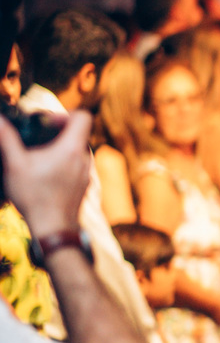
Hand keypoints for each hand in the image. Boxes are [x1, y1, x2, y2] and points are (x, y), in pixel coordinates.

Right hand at [0, 110, 88, 236]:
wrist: (54, 228)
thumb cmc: (35, 196)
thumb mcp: (15, 164)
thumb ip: (7, 139)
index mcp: (72, 148)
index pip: (82, 116)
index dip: (64, 113)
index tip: (45, 123)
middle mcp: (85, 158)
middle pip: (78, 132)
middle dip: (57, 130)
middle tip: (36, 138)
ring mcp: (87, 172)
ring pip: (77, 149)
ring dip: (59, 147)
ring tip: (38, 156)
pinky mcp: (84, 184)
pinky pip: (77, 164)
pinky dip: (63, 162)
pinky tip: (45, 172)